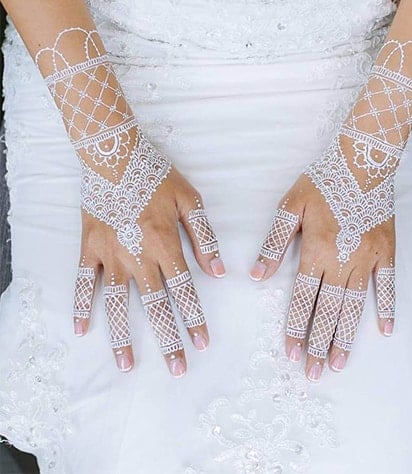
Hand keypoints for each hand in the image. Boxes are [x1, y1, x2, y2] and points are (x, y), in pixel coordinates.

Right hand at [73, 165, 224, 376]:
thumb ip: (204, 237)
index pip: (184, 290)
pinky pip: (84, 281)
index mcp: (165, 244)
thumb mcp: (190, 200)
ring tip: (126, 365)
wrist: (115, 155)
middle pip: (156, 305)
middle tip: (177, 368)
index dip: (195, 318)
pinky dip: (81, 305)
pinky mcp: (89, 248)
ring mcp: (110, 254)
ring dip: (122, 335)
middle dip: (168, 339)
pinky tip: (80, 329)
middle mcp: (138, 256)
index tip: (202, 343)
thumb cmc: (155, 176)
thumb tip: (219, 270)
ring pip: (118, 302)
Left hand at [250, 138, 395, 381]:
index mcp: (316, 251)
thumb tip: (255, 274)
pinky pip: (388, 285)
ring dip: (345, 336)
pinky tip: (385, 330)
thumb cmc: (322, 182)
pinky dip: (387, 307)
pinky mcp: (387, 252)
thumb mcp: (290, 206)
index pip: (302, 298)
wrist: (361, 161)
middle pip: (328, 310)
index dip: (294, 326)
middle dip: (317, 343)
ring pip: (354, 305)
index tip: (289, 352)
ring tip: (338, 363)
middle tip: (312, 372)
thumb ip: (274, 243)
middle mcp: (343, 261)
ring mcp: (368, 259)